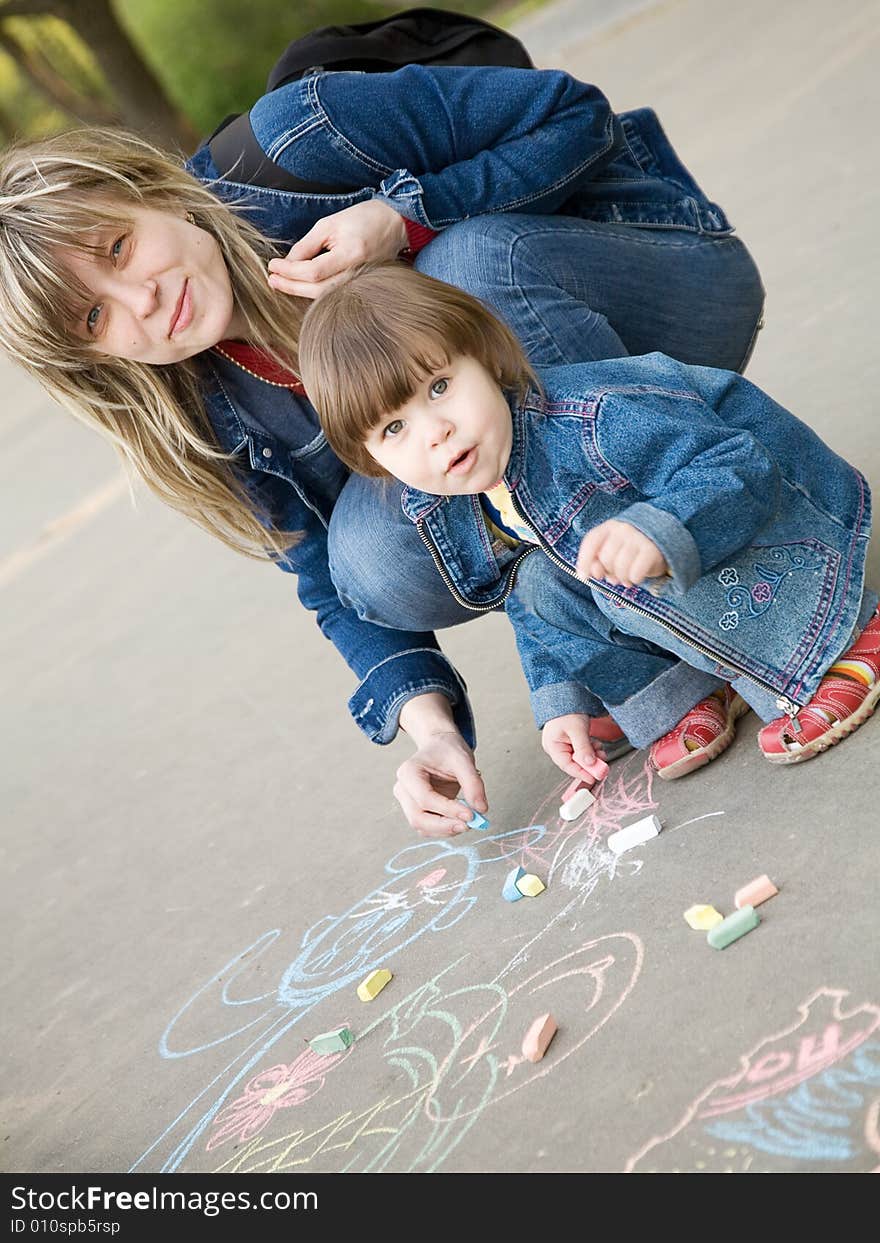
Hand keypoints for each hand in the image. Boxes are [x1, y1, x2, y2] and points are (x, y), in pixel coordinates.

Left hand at [267, 199, 408, 299]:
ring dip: (299, 291)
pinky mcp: (360, 287)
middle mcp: (357, 275)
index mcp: (351, 255)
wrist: (396, 225)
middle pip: (317, 291)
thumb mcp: (330, 224)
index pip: (313, 272)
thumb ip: (308, 245)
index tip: (273, 265)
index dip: (290, 271)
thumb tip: (288, 262)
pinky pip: (333, 294)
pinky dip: (313, 292)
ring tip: (280, 283)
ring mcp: (360, 284)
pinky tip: (300, 286)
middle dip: (291, 286)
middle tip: (272, 280)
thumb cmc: (364, 219)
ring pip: (324, 297)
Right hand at [394, 731, 487, 837]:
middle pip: (418, 818)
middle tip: (469, 824)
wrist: (441, 748)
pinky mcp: (416, 811)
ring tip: (468, 821)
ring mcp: (407, 802)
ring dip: (446, 830)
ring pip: (422, 827)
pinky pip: (428, 828)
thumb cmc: (447, 750)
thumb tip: (480, 809)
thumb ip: (473, 784)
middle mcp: (403, 789)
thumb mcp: (464, 760)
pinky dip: (445, 829)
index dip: (448, 809)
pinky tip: (460, 821)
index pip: (425, 798)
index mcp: (409, 772)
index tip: (471, 814)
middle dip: (445, 826)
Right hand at [541, 713, 603, 780]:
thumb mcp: (577, 730)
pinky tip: (595, 744)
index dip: (581, 773)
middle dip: (589, 763)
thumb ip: (583, 748)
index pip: (567, 765)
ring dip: (591, 756)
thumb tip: (589, 764)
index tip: (594, 777)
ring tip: (600, 750)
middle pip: (574, 763)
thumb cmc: (567, 709)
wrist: (568, 693)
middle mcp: (557, 747)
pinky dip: (590, 749)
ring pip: (580, 757)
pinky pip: (582, 750)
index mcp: (552, 746)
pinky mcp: (572, 740)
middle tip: (602, 763)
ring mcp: (564, 744)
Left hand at [576, 520, 666, 587]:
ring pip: (620, 567)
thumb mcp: (614, 551)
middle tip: (617, 576)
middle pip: (605, 558)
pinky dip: (634, 579)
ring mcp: (638, 537)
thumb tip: (595, 573)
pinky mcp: (652, 550)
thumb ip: (599, 561)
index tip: (583, 577)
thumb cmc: (632, 549)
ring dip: (622, 578)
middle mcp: (623, 528)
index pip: (591, 542)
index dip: (584, 561)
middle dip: (609, 572)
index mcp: (609, 526)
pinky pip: (635, 573)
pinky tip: (637, 577)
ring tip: (627, 578)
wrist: (665, 540)